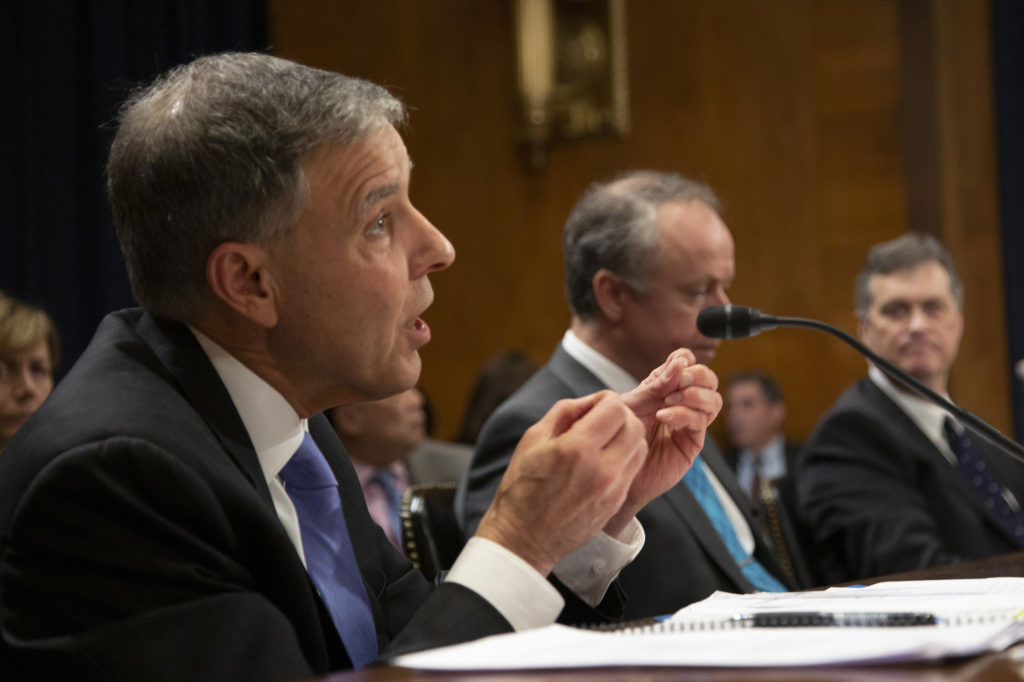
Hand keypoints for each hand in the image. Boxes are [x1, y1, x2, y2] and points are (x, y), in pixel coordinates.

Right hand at [474, 390, 647, 576]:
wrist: (525, 537)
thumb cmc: (523, 486)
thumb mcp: (533, 438)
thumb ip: (565, 411)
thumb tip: (591, 401)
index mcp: (576, 449)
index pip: (615, 408)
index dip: (606, 399)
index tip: (594, 405)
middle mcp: (601, 469)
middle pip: (634, 426)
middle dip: (621, 415)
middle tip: (602, 419)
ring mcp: (612, 489)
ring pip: (640, 447)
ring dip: (627, 436)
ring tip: (605, 439)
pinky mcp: (616, 502)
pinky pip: (634, 469)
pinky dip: (625, 457)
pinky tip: (604, 460)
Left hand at [607, 348, 721, 533]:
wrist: (613, 468)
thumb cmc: (617, 436)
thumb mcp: (632, 404)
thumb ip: (655, 385)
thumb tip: (680, 361)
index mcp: (665, 388)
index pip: (688, 364)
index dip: (685, 359)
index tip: (676, 362)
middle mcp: (681, 403)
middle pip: (708, 380)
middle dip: (697, 375)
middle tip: (677, 383)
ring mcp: (689, 423)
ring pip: (713, 400)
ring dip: (694, 395)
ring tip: (668, 403)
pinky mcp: (692, 443)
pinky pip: (701, 422)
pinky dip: (684, 414)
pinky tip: (665, 417)